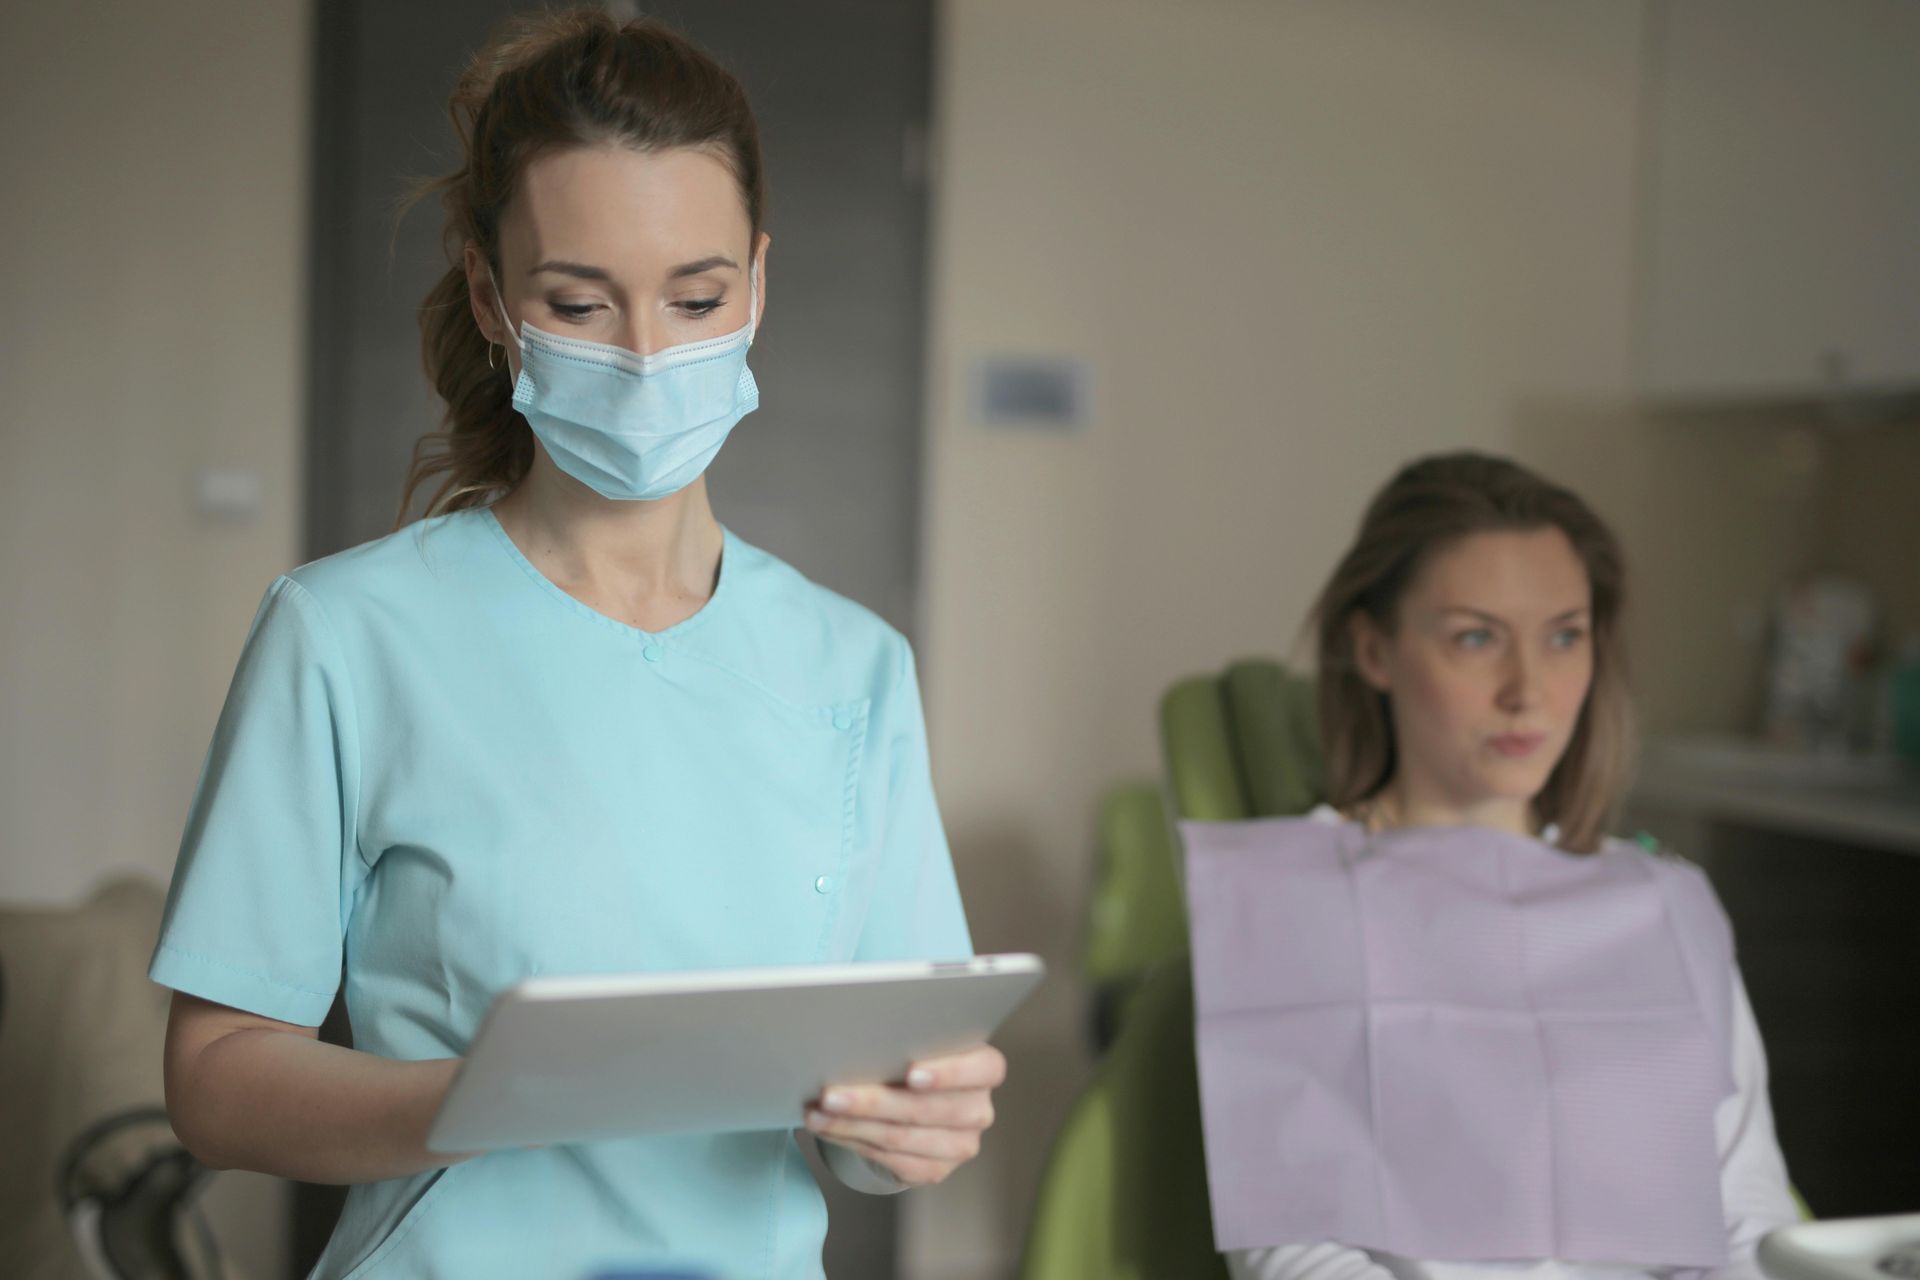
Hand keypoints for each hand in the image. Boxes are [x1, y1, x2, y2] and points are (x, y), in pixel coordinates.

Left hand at [804, 1045, 1005, 1186]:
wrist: (917, 1101)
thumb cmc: (913, 1057)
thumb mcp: (918, 1041)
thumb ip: (904, 1040)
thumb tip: (859, 1040)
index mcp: (985, 1069)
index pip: (981, 1069)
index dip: (948, 1073)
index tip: (911, 1073)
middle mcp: (978, 1110)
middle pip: (925, 1108)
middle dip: (872, 1102)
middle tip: (831, 1095)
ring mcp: (959, 1145)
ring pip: (900, 1138)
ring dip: (850, 1126)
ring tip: (817, 1114)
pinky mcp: (935, 1170)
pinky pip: (888, 1160)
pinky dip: (852, 1142)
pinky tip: (829, 1130)